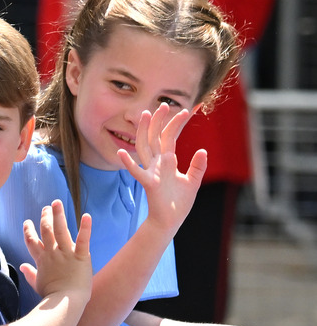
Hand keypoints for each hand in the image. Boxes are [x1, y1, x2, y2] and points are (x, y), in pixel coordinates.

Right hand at [20, 199, 91, 299]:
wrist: (65, 303)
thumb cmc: (51, 296)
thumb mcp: (37, 284)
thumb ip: (29, 273)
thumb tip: (22, 266)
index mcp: (42, 260)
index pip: (32, 241)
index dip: (28, 231)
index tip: (27, 222)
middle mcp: (52, 253)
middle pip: (46, 231)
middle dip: (45, 217)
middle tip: (46, 207)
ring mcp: (66, 253)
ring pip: (60, 230)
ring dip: (58, 215)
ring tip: (57, 203)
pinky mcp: (80, 256)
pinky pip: (83, 240)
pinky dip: (85, 227)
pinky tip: (87, 216)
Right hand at [117, 103, 206, 234]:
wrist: (170, 222)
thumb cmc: (178, 204)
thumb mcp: (192, 182)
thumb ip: (197, 166)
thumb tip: (203, 150)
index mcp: (167, 161)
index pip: (170, 137)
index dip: (177, 124)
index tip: (187, 109)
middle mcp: (157, 163)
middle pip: (155, 137)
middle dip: (159, 120)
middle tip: (163, 104)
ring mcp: (151, 172)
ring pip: (145, 147)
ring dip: (144, 131)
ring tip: (145, 115)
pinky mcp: (149, 183)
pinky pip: (137, 172)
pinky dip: (128, 163)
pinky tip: (121, 153)